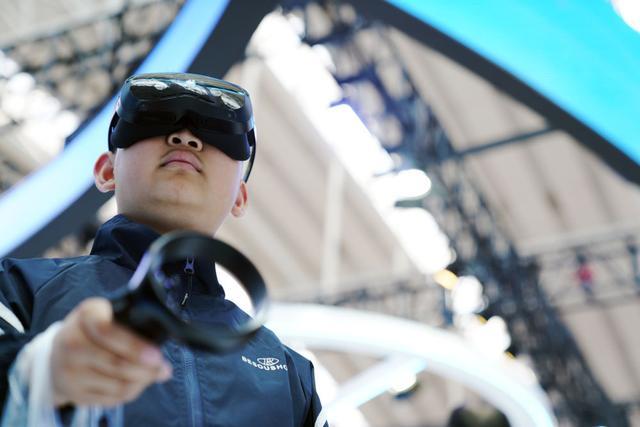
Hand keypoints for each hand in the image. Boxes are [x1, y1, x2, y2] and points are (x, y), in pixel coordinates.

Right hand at [50, 297, 171, 406]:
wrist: (57, 354)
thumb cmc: (94, 330)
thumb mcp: (109, 315)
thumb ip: (134, 328)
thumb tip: (163, 359)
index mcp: (86, 315)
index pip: (107, 331)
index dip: (135, 346)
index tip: (157, 355)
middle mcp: (71, 343)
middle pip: (116, 363)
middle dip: (146, 369)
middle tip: (162, 368)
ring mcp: (69, 371)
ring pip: (118, 385)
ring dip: (142, 382)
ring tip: (153, 374)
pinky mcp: (74, 393)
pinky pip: (112, 399)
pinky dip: (131, 392)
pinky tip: (138, 383)